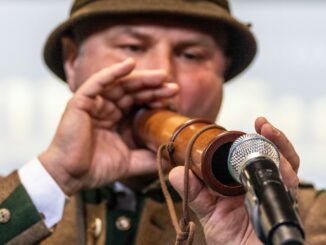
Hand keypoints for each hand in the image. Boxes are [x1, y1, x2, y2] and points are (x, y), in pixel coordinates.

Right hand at [39, 58, 178, 194]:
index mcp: (117, 119)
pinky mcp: (81, 102)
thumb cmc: (96, 168)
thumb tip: (173, 159)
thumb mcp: (130, 162)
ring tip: (161, 77)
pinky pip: (97, 82)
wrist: (71, 177)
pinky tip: (130, 64)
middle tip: (173, 88)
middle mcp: (107, 108)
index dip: (155, 98)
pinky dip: (113, 72)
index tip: (174, 100)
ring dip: (141, 78)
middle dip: (154, 87)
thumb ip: (149, 157)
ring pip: (119, 84)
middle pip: (133, 91)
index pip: (139, 102)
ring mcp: (94, 103)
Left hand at [169, 117, 299, 244]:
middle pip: (275, 154)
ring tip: (269, 132)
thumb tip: (174, 172)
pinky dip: (286, 172)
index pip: (256, 154)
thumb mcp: (209, 213)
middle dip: (272, 136)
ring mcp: (276, 194)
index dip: (256, 138)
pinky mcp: (286, 207)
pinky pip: (290, 187)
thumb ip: (195, 193)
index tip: (254, 123)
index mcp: (247, 181)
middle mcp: (264, 184)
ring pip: (288, 165)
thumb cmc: (230, 238)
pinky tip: (279, 163)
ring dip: (280, 146)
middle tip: (262, 124)